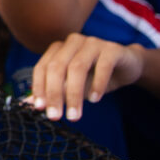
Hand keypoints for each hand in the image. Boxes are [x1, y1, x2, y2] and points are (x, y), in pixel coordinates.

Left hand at [29, 33, 143, 121]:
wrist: (128, 65)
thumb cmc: (95, 75)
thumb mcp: (74, 85)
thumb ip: (55, 91)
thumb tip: (31, 104)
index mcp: (59, 48)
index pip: (42, 67)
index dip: (39, 87)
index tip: (39, 108)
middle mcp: (73, 42)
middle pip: (57, 67)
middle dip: (54, 94)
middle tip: (55, 116)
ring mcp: (93, 43)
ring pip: (77, 67)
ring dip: (74, 94)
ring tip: (74, 115)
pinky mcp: (112, 49)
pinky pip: (103, 66)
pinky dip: (97, 84)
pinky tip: (94, 99)